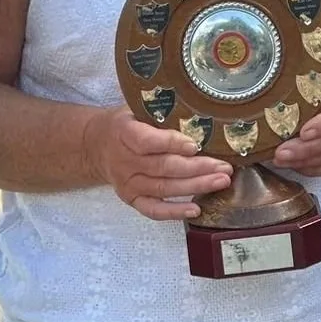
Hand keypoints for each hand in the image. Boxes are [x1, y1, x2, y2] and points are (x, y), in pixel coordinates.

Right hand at [88, 107, 232, 221]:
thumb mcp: (135, 109)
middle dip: (197, 168)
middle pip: (163, 167)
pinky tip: (196, 209)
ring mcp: (128, 183)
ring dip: (195, 186)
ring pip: (164, 188)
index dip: (172, 144)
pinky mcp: (131, 199)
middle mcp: (124, 161)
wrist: (96, 145)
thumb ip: (159, 114)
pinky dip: (174, 212)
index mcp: (124, 133)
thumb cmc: (125, 124)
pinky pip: (153, 210)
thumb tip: (198, 115)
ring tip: (221, 182)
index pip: (147, 142)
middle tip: (223, 167)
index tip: (196, 145)